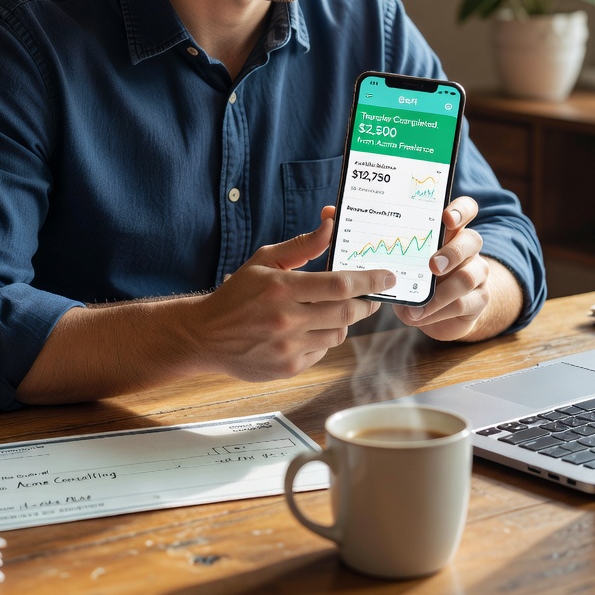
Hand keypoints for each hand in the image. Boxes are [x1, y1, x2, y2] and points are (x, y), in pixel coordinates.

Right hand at [189, 216, 387, 380]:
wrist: (206, 336)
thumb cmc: (238, 293)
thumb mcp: (265, 261)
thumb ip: (303, 245)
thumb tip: (331, 225)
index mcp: (282, 288)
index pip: (340, 284)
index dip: (370, 281)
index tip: (388, 277)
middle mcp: (286, 320)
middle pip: (347, 312)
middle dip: (367, 302)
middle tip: (373, 295)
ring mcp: (288, 347)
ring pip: (338, 334)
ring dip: (344, 321)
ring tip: (334, 310)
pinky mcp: (288, 368)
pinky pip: (322, 351)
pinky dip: (324, 339)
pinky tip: (309, 329)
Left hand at [392, 196, 492, 341]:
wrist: (441, 313)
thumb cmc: (419, 280)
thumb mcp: (408, 266)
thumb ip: (400, 260)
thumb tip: (376, 267)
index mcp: (451, 232)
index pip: (466, 209)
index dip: (461, 210)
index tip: (446, 218)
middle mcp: (468, 249)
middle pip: (472, 240)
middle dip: (452, 252)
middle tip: (432, 266)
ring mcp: (478, 273)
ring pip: (469, 276)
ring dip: (442, 293)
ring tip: (419, 306)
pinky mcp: (480, 298)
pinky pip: (464, 303)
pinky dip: (439, 311)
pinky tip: (421, 315)